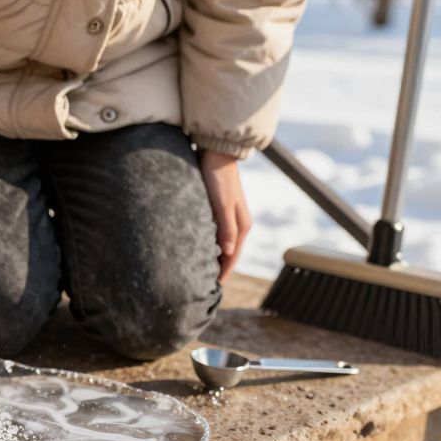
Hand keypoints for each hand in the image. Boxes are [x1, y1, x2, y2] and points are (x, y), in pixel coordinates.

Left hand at [200, 150, 251, 281]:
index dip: (224, 272)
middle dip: (220, 268)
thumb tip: (228, 253)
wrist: (216, 153)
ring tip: (200, 270)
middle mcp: (239, 223)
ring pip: (222, 243)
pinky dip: (209, 243)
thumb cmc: (218, 179)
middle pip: (229, 252)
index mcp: (242, 225)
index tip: (213, 287)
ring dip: (214, 256)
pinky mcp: (219, 209)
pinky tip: (198, 247)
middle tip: (204, 284)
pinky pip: (215, 232)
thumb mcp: (222, 205)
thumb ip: (225, 228)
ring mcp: (229, 215)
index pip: (233, 256)